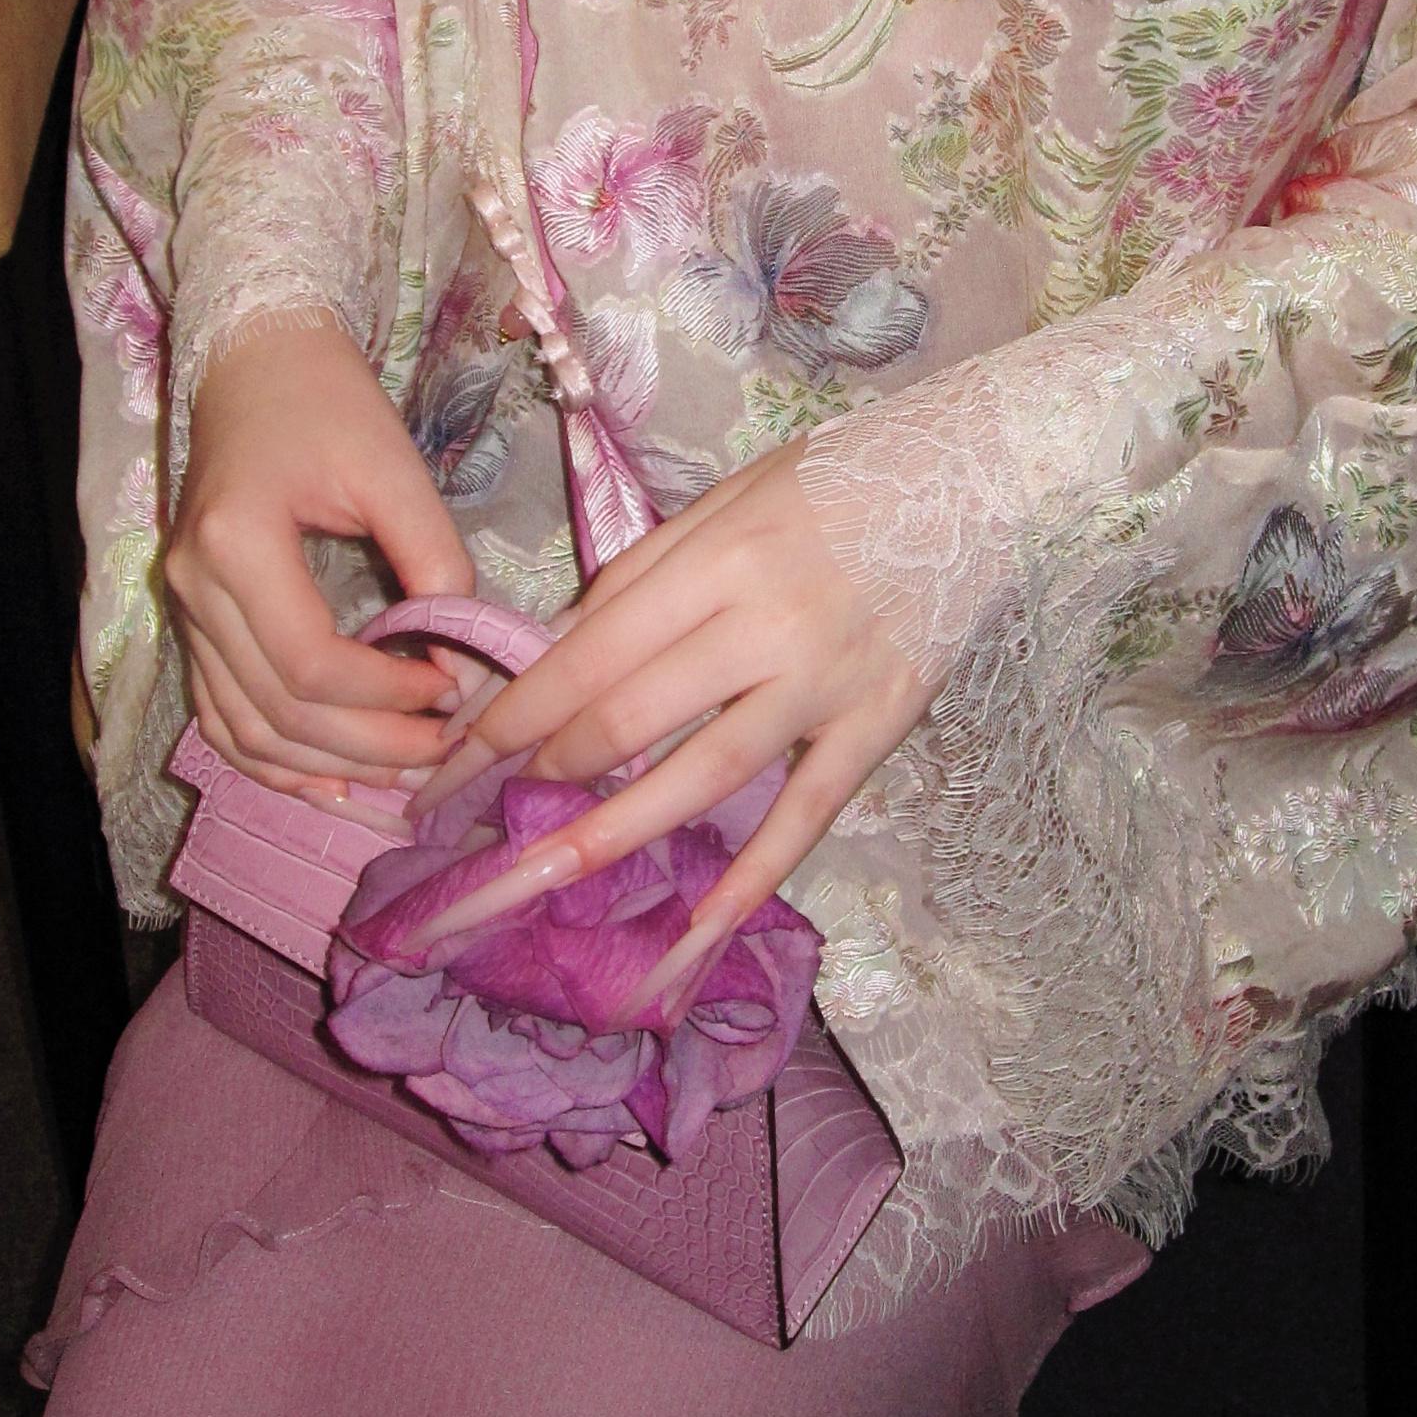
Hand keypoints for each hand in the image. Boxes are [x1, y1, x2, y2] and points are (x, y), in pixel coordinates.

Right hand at [167, 314, 475, 802]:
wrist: (258, 363)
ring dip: (323, 768)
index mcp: (237, 543)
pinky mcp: (193, 622)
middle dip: (367, 745)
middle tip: (441, 750)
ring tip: (399, 775)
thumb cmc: (329, 406)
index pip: (310, 661)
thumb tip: (465, 655)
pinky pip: (221, 716)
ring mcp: (185, 611)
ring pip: (243, 729)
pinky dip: (272, 759)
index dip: (386, 694)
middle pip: (277, 710)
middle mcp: (196, 588)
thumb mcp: (395, 469)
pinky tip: (330, 780)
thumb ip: (435, 560)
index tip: (452, 690)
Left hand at [404, 441, 928, 1007]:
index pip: (586, 657)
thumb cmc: (831, 481)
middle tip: (474, 829)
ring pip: (705, 778)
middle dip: (539, 778)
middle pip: (630, 721)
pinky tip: (692, 940)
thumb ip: (641, 578)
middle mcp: (765, 625)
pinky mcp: (877, 725)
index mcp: (715, 560)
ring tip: (536, 882)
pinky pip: (806, 817)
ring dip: (612, 835)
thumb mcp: (722, 499)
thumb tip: (557, 656)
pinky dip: (750, 883)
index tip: (446, 771)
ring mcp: (825, 683)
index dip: (508, 721)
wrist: (971, 476)